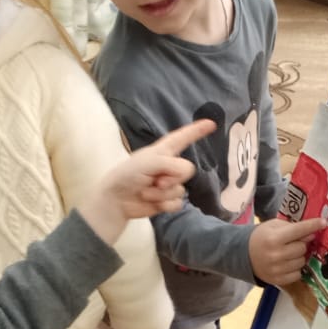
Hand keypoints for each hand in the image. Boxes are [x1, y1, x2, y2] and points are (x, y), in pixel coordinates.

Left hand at [82, 120, 212, 242]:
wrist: (116, 200)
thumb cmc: (127, 175)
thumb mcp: (149, 162)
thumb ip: (172, 164)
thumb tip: (184, 175)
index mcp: (163, 151)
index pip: (182, 137)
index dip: (196, 131)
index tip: (211, 124)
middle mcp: (168, 166)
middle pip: (187, 169)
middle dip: (172, 177)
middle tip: (154, 180)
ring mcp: (168, 184)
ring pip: (181, 188)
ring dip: (163, 193)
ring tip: (146, 191)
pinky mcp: (166, 201)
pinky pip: (177, 203)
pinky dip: (165, 204)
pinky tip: (152, 203)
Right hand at [249, 218, 323, 285]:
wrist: (243, 255)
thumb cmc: (261, 237)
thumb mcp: (273, 226)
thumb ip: (292, 227)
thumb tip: (312, 232)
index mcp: (274, 238)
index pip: (299, 231)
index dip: (313, 225)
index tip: (323, 222)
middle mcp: (276, 255)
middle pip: (302, 248)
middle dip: (302, 243)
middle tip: (295, 241)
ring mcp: (277, 269)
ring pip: (302, 261)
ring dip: (300, 256)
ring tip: (289, 253)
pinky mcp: (278, 280)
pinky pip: (298, 274)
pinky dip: (296, 268)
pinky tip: (287, 263)